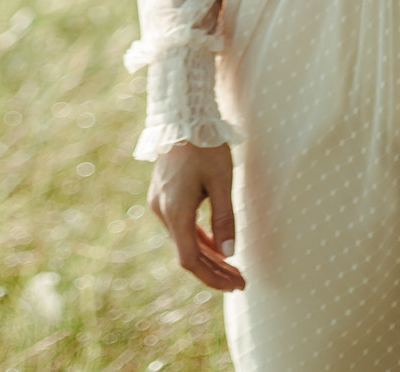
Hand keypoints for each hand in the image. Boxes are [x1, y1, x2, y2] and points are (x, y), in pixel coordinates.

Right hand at [148, 141, 244, 290]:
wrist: (181, 116)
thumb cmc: (205, 147)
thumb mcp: (222, 181)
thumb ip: (224, 218)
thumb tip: (229, 253)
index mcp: (175, 210)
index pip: (190, 260)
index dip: (213, 277)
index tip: (236, 283)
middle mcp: (162, 211)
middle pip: (187, 254)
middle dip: (215, 271)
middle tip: (241, 281)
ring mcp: (159, 204)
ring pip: (183, 242)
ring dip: (208, 257)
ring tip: (233, 268)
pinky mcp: (162, 197)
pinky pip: (181, 227)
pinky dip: (199, 240)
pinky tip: (218, 246)